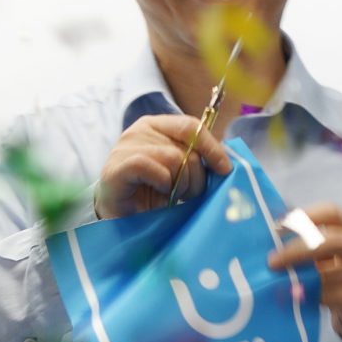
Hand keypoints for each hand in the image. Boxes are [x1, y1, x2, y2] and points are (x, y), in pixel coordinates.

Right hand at [93, 114, 232, 219]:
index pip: (191, 125)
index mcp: (157, 125)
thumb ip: (198, 158)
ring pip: (173, 158)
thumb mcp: (182, 171)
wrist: (123, 216)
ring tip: (170, 193)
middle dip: (194, 176)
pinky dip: (162, 183)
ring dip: (179, 183)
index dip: (212, 147)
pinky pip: (152, 168)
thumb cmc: (154, 191)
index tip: (224, 169)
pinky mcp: (116, 167)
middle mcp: (139, 131)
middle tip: (185, 192)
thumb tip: (226, 160)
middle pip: (186, 148)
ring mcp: (124, 147)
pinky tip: (159, 192)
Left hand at [267, 203, 341, 341]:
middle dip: (297, 250)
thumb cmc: (337, 273)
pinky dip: (311, 296)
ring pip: (330, 273)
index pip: (332, 212)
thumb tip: (268, 235)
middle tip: (272, 262)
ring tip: (279, 284)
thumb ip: (305, 242)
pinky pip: (332, 295)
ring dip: (300, 279)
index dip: (303, 216)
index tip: (276, 228)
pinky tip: (298, 298)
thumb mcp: (325, 253)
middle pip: (333, 239)